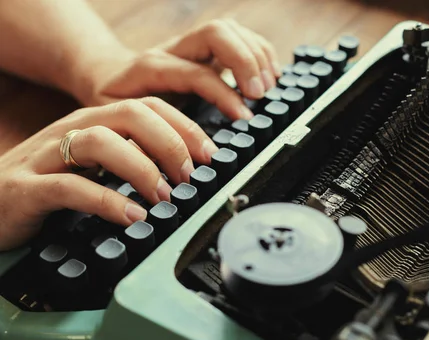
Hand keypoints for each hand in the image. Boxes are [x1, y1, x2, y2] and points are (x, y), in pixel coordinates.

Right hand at [0, 97, 216, 250]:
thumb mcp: (93, 166)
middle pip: (129, 115)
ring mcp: (47, 156)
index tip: (210, 155)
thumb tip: (183, 171)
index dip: (184, 127)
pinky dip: (107, 201)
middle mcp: (72, 130)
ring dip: (141, 169)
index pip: (147, 107)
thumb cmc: (47, 186)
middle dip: (169, 143)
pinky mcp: (27, 188)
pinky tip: (132, 217)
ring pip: (100, 142)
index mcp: (93, 122)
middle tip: (190, 176)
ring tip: (164, 198)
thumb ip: (130, 160)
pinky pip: (70, 188)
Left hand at [74, 19, 280, 120]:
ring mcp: (192, 45)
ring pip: (231, 30)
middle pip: (216, 33)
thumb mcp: (116, 122)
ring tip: (269, 86)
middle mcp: (174, 49)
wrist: (105, 75)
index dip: (224, 93)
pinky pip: (239, 36)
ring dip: (257, 54)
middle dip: (245, 61)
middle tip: (261, 94)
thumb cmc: (111, 102)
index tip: (244, 117)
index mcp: (153, 67)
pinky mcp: (206, 48)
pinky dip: (259, 52)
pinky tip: (268, 75)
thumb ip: (138, 140)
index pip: (197, 72)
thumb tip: (163, 165)